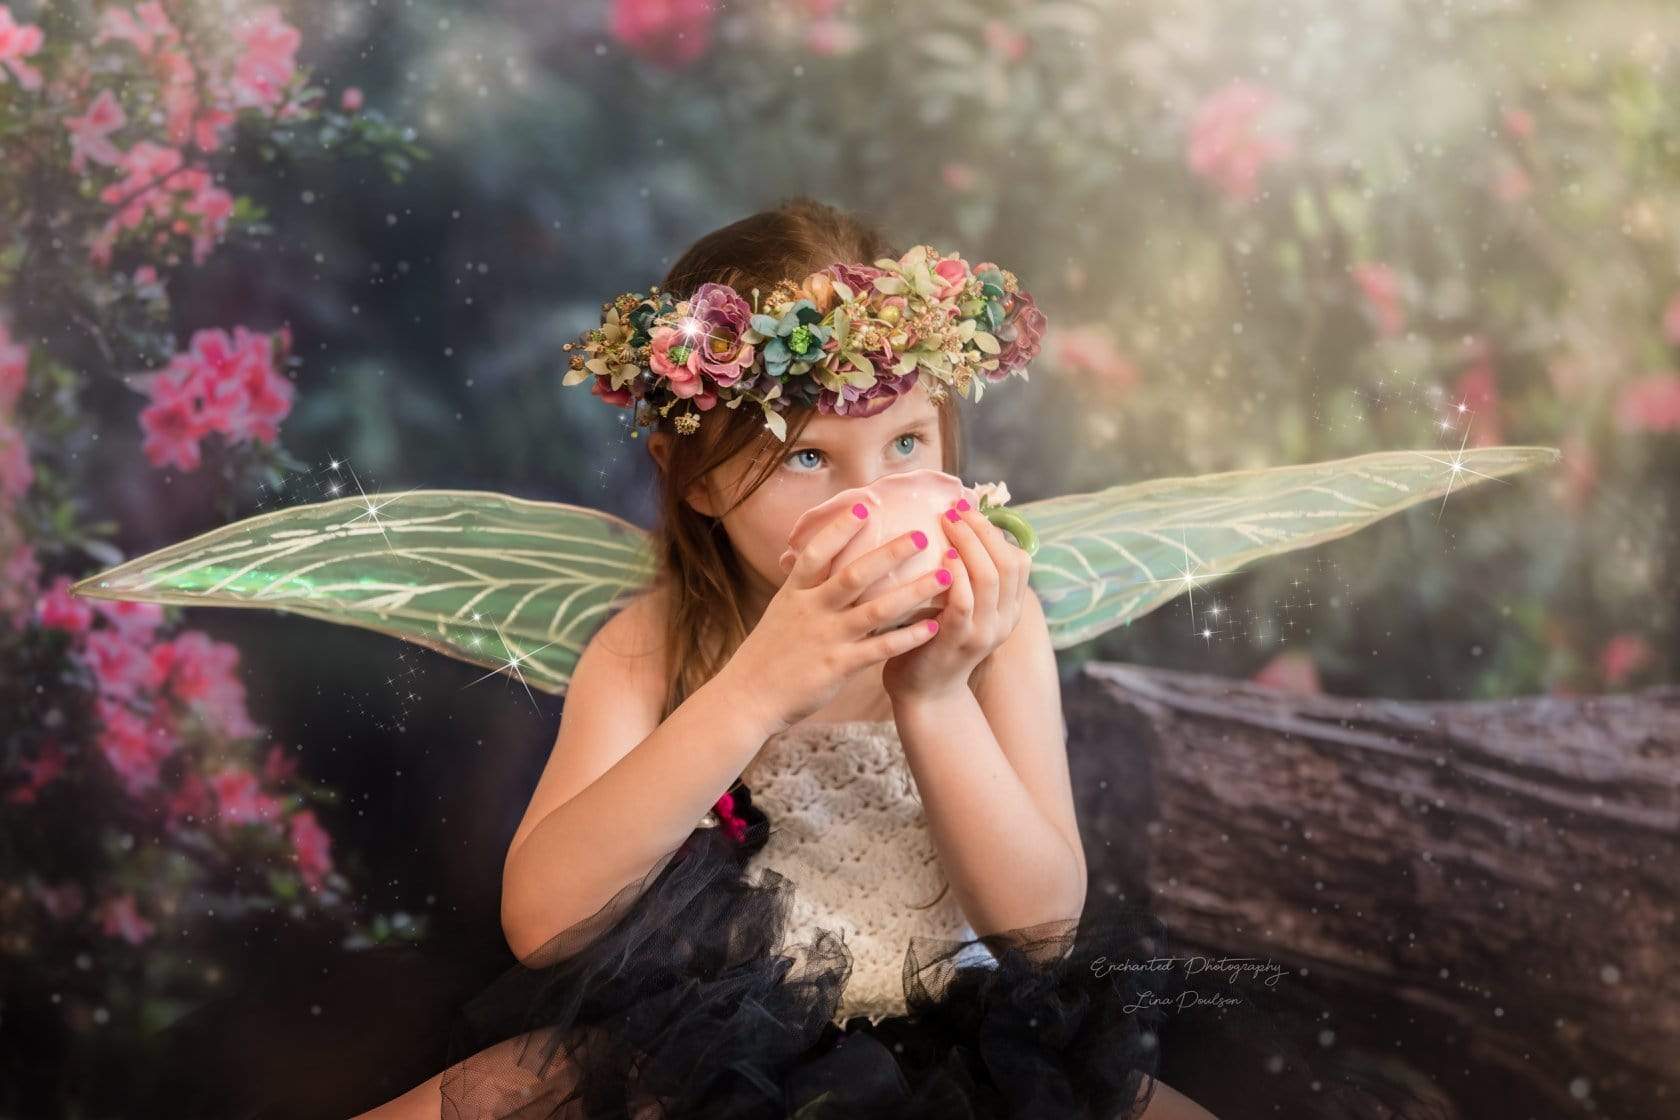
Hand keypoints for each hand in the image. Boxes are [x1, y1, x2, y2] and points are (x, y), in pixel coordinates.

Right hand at [722, 499, 949, 734]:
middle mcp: (813, 610)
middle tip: (921, 535)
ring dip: (913, 592)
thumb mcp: (782, 610)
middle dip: (890, 553)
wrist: (749, 695)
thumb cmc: (770, 652)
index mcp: (796, 593)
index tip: (866, 507)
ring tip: (944, 577)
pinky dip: (908, 637)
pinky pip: (880, 648)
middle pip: (854, 574)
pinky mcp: (839, 666)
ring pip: (877, 609)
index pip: (818, 553)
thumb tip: (824, 558)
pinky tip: (933, 626)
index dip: (841, 529)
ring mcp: (827, 637)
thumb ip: (807, 587)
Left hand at [882, 497, 1031, 704]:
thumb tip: (959, 531)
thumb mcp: (963, 610)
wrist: (926, 696)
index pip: (1019, 562)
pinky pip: (964, 601)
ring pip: (990, 577)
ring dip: (968, 543)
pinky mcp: (958, 640)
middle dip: (982, 530)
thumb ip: (969, 580)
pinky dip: (956, 574)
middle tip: (956, 509)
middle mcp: (1004, 621)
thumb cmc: (935, 643)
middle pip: (1008, 563)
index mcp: (1009, 611)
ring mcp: (984, 632)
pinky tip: (942, 556)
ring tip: (947, 522)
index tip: (969, 511)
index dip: (997, 532)